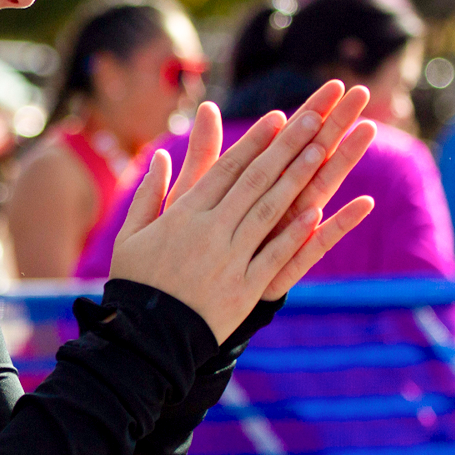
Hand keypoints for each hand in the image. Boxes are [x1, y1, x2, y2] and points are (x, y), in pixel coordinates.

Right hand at [110, 82, 376, 343]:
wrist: (146, 337)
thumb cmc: (137, 282)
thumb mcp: (132, 232)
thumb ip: (150, 193)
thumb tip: (161, 158)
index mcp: (184, 215)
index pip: (226, 169)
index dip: (254, 142)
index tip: (278, 117)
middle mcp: (210, 231)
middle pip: (254, 181)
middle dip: (285, 147)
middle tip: (312, 117)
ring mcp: (231, 259)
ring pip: (269, 211)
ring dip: (297, 179)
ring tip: (321, 150)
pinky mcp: (245, 289)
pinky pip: (274, 257)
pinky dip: (295, 235)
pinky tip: (317, 212)